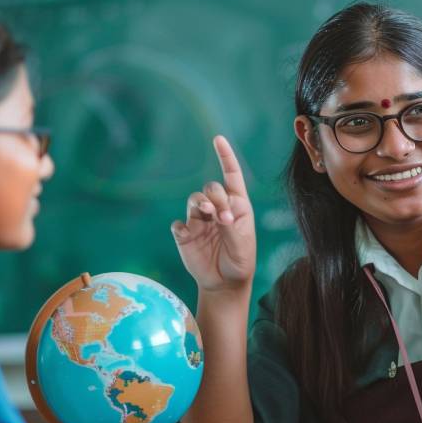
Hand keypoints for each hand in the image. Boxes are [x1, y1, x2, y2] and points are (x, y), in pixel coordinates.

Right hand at [171, 135, 255, 294]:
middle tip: (222, 217)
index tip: (218, 139)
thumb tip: (218, 212)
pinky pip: (179, 223)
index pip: (231, 176)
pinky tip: (188, 234)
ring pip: (194, 200)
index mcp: (237, 205)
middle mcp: (218, 208)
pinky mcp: (186, 234)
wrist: (225, 283)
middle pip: (211, 187)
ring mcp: (200, 220)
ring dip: (201, 204)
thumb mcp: (242, 244)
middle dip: (215, 197)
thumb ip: (230, 226)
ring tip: (209, 215)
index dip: (225, 156)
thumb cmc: (240, 261)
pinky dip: (183, 226)